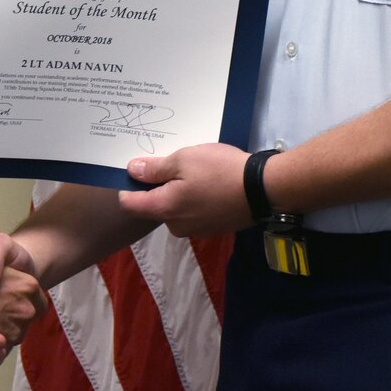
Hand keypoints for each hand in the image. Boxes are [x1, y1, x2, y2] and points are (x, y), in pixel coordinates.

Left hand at [118, 142, 251, 235]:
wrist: (262, 190)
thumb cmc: (219, 171)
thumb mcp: (184, 160)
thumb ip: (155, 168)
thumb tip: (131, 171)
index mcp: (164, 209)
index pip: (130, 204)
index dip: (128, 186)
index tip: (138, 169)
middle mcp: (175, 226)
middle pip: (154, 206)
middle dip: (159, 187)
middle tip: (176, 164)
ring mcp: (195, 230)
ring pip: (175, 209)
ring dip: (179, 192)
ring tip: (197, 172)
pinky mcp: (212, 229)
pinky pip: (193, 213)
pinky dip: (195, 199)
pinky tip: (210, 184)